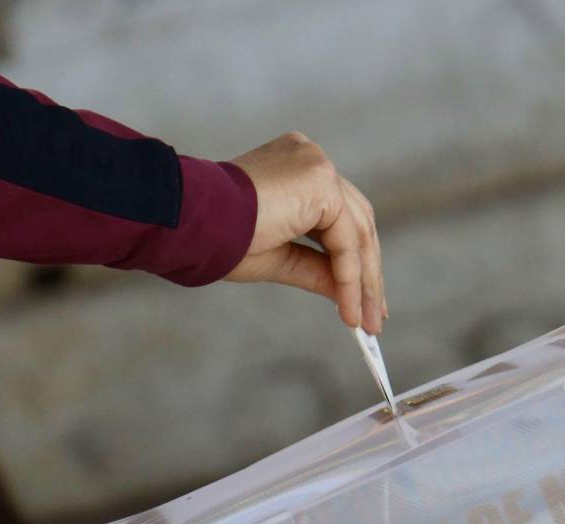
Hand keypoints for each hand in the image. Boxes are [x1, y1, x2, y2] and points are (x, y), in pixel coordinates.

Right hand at [226, 132, 386, 334]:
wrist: (189, 224)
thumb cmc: (218, 239)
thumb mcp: (279, 258)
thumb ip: (317, 270)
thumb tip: (348, 295)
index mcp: (296, 169)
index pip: (339, 217)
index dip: (355, 260)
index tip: (362, 299)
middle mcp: (310, 160)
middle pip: (356, 222)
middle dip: (368, 274)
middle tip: (374, 317)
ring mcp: (317, 165)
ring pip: (357, 232)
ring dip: (365, 282)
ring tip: (365, 322)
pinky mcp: (320, 180)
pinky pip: (346, 239)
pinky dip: (351, 277)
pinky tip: (348, 309)